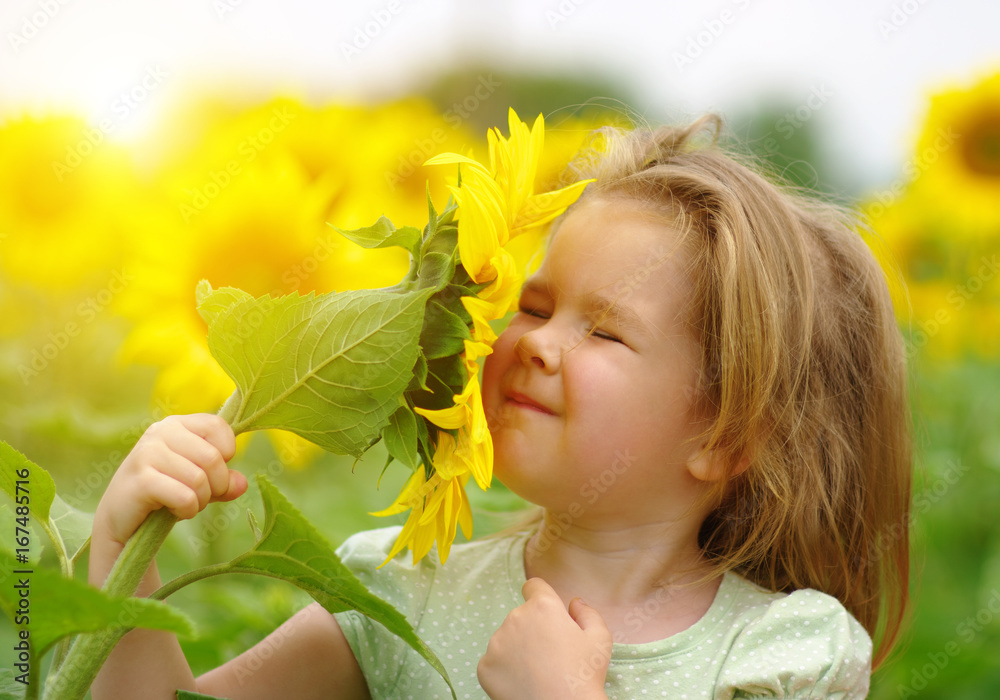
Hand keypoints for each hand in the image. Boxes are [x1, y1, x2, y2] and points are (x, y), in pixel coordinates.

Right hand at [94, 414, 245, 548]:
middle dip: (216, 486)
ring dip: (200, 501)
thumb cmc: (164, 494)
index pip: (218, 426)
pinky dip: (188, 509)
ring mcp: (148, 453)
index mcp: (177, 424)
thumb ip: (224, 481)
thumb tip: (242, 484)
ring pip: (200, 479)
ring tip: (184, 503)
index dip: (226, 453)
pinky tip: (173, 510)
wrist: (120, 519)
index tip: (212, 471)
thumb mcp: (200, 483)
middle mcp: (161, 432)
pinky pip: (185, 496)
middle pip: (213, 458)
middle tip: (200, 496)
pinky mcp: (141, 479)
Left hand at [478, 577, 611, 699]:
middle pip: (522, 616)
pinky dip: (505, 669)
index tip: (547, 615)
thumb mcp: (599, 640)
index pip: (533, 586)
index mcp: (542, 607)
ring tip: (536, 671)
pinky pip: (494, 660)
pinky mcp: (484, 666)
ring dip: (517, 648)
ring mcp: (496, 643)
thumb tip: (574, 603)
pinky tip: (522, 682)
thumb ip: (587, 613)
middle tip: (549, 654)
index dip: (542, 597)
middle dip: (532, 629)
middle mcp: (515, 618)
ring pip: (506, 638)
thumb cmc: (583, 675)